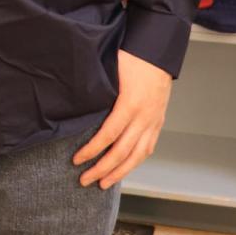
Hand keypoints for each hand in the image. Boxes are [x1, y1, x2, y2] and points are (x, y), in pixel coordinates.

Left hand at [73, 49, 170, 189]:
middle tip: (85, 180)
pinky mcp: (158, 121)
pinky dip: (135, 161)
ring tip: (103, 183)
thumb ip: (98, 92)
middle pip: (122, 151)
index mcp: (130, 104)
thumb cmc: (132, 56)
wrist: (158, 51)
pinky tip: (124, 168)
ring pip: (137, 155)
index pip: (108, 135)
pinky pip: (148, 147)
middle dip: (102, 169)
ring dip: (119, 172)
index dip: (92, 150)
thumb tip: (77, 106)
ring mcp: (153, 121)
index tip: (77, 160)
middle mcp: (144, 117)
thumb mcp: (110, 71)